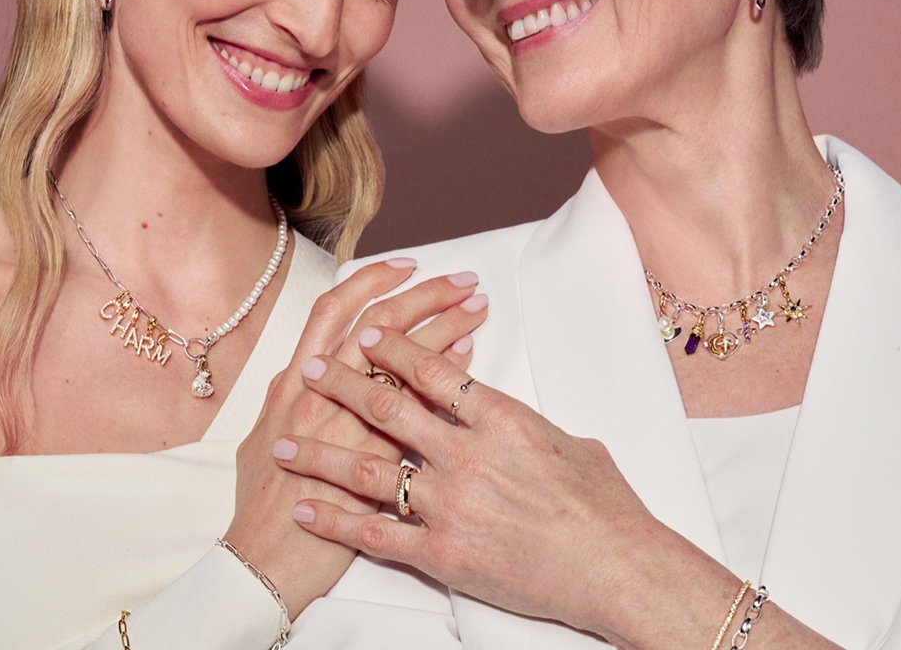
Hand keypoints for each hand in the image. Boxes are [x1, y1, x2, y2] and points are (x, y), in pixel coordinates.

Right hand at [222, 262, 486, 617]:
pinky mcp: (380, 463)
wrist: (266, 566)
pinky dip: (446, 376)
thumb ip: (289, 405)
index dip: (372, 283)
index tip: (406, 267)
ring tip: (477, 308)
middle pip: (382, 326)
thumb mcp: (262, 442)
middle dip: (426, 296)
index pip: (336, 312)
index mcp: (292, 385)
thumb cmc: (262, 509)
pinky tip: (469, 358)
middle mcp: (322, 396)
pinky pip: (420, 409)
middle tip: (461, 280)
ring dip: (446, 328)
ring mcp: (353, 429)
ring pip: (405, 360)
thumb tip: (305, 376)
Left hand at [276, 326, 683, 644]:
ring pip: (368, 468)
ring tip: (283, 442)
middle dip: (343, 384)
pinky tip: (306, 511)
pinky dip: (334, 522)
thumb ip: (534, 427)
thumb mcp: (574, 446)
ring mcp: (451, 504)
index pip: (434, 370)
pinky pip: (375, 535)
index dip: (395, 347)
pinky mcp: (443, 553)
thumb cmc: (606, 510)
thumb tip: (520, 419)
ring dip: (320, 452)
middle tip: (314, 371)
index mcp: (501, 419)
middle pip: (389, 407)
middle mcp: (467, 455)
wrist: (617, 568)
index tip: (369, 332)